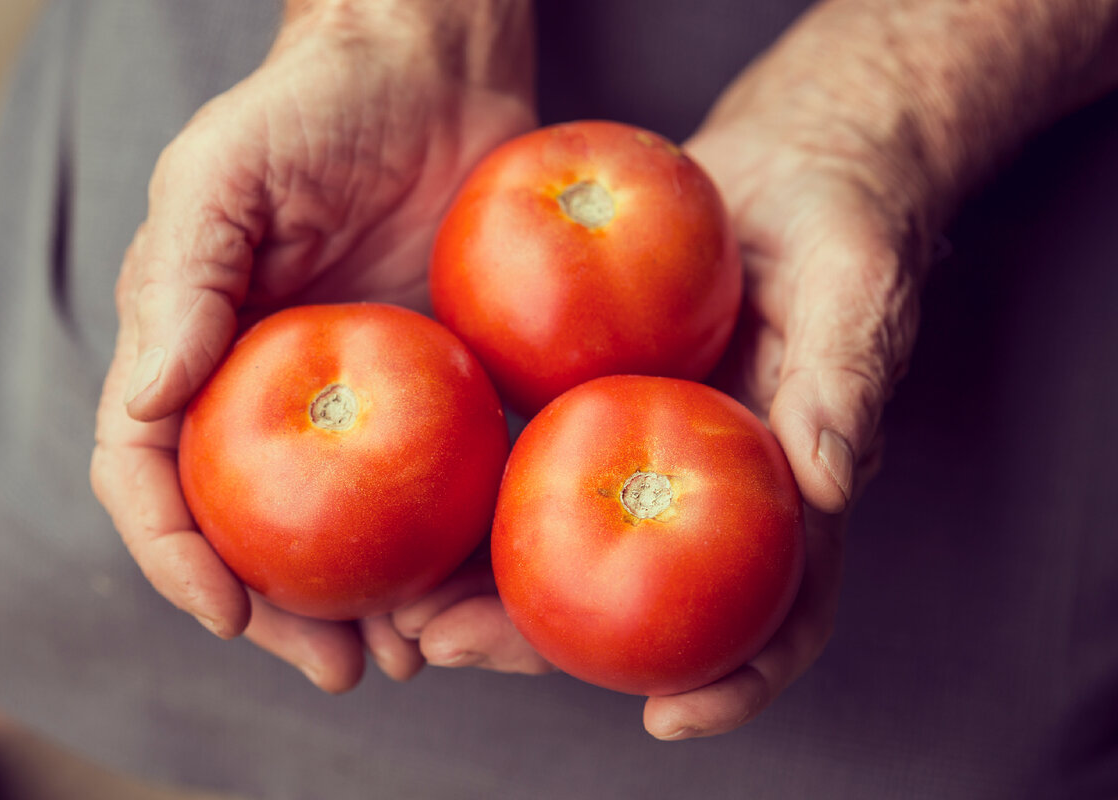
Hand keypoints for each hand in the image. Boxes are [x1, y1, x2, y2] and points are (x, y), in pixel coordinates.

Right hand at [90, 0, 534, 691]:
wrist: (430, 77)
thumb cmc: (311, 112)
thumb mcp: (219, 179)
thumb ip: (178, 286)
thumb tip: (144, 400)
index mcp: (198, 358)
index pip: (155, 475)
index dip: (176, 554)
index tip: (223, 611)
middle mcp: (270, 397)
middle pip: (256, 533)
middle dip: (283, 614)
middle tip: (334, 668)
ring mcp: (360, 405)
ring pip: (348, 533)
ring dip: (370, 608)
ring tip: (403, 659)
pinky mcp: (441, 393)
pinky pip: (439, 486)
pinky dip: (448, 549)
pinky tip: (473, 589)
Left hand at [394, 5, 938, 733]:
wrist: (784, 170)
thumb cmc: (842, 226)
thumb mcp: (858, 285)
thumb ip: (846, 377)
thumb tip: (830, 481)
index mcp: (787, 493)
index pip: (780, 612)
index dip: (736, 681)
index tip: (665, 722)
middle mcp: (709, 494)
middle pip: (637, 606)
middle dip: (542, 645)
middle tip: (447, 648)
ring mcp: (643, 453)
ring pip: (566, 548)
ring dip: (482, 587)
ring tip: (397, 602)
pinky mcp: (591, 402)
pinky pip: (529, 461)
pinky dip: (474, 494)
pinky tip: (407, 499)